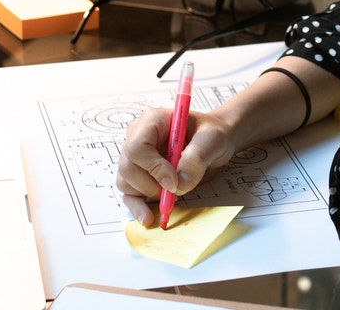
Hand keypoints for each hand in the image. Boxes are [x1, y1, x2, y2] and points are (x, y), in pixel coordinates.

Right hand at [116, 106, 236, 225]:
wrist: (214, 142)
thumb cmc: (212, 134)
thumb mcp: (212, 139)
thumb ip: (196, 158)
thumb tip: (179, 182)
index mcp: (152, 122)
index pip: (137, 147)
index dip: (153, 168)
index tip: (173, 182)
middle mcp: (139, 137)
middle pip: (127, 166)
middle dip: (150, 185)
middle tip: (174, 191)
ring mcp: (137, 157)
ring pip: (125, 181)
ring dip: (146, 195)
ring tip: (170, 198)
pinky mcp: (140, 175)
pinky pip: (130, 193)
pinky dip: (138, 206)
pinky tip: (149, 217)